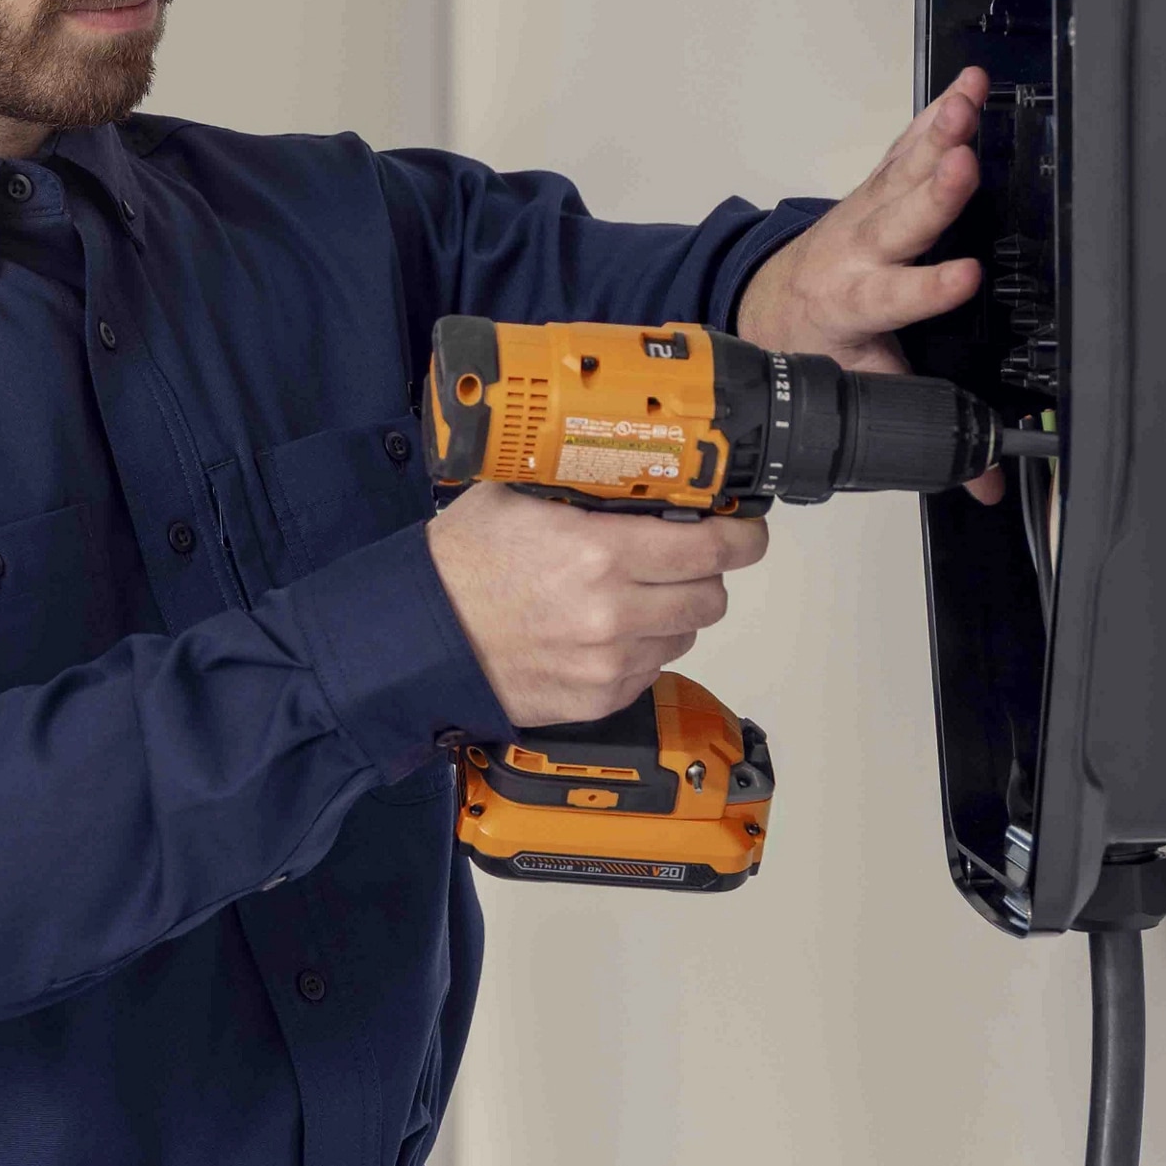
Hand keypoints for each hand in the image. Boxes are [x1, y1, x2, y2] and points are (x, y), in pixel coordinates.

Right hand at [426, 481, 766, 726]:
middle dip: (705, 575)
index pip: (711, 548)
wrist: (419, 636)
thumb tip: (635, 468)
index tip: (746, 532)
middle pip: (711, 596)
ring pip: (684, 634)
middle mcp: (612, 611)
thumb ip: (582, 483)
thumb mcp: (517, 495)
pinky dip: (639, 649)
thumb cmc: (460, 566)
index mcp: (600, 552)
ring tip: (629, 597)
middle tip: (684, 562)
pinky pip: (650, 669)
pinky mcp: (597, 698)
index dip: (742, 537)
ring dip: (671, 613)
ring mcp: (608, 662)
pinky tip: (601, 632)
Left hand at [736, 66, 1004, 500]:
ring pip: (903, 174)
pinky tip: (967, 88)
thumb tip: (982, 482)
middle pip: (899, 221)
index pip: (896, 298)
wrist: (771, 305)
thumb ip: (920, 424)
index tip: (967, 276)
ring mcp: (865, 215)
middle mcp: (857, 252)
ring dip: (938, 136)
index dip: (930, 287)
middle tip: (963, 166)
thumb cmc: (822, 345)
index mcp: (855, 306)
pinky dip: (937, 117)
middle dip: (932, 194)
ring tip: (970, 103)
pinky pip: (907, 149)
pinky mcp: (875, 189)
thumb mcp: (866, 390)